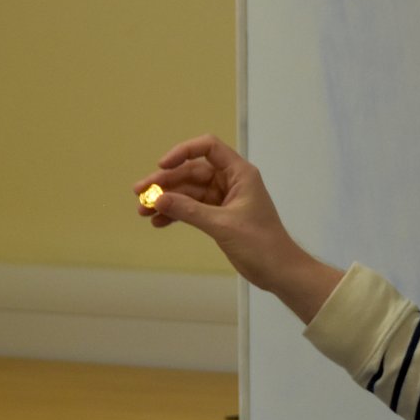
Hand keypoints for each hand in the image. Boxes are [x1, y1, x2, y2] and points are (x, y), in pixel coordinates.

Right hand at [134, 134, 342, 322]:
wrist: (279, 271)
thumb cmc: (261, 244)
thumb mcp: (222, 225)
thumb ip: (189, 210)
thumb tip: (159, 199)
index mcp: (240, 173)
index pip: (208, 148)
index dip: (183, 152)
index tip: (162, 166)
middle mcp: (231, 182)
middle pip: (192, 172)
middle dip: (166, 183)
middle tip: (139, 194)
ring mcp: (224, 199)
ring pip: (189, 192)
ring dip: (167, 200)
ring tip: (143, 212)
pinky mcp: (220, 217)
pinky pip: (193, 209)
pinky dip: (176, 214)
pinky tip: (159, 222)